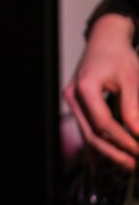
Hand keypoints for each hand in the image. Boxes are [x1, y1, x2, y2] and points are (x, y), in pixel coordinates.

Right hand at [64, 13, 138, 167]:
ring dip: (109, 153)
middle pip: (92, 134)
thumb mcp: (131, 78)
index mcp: (85, 88)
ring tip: (129, 165)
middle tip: (136, 165)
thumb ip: (132, 106)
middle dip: (116, 153)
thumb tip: (138, 133)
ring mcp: (72, 102)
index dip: (124, 141)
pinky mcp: (77, 106)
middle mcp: (73, 97)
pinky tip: (103, 165)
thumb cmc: (117, 55)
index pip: (104, 123)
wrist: (105, 39)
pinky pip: (86, 130)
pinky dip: (97, 147)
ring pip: (88, 135)